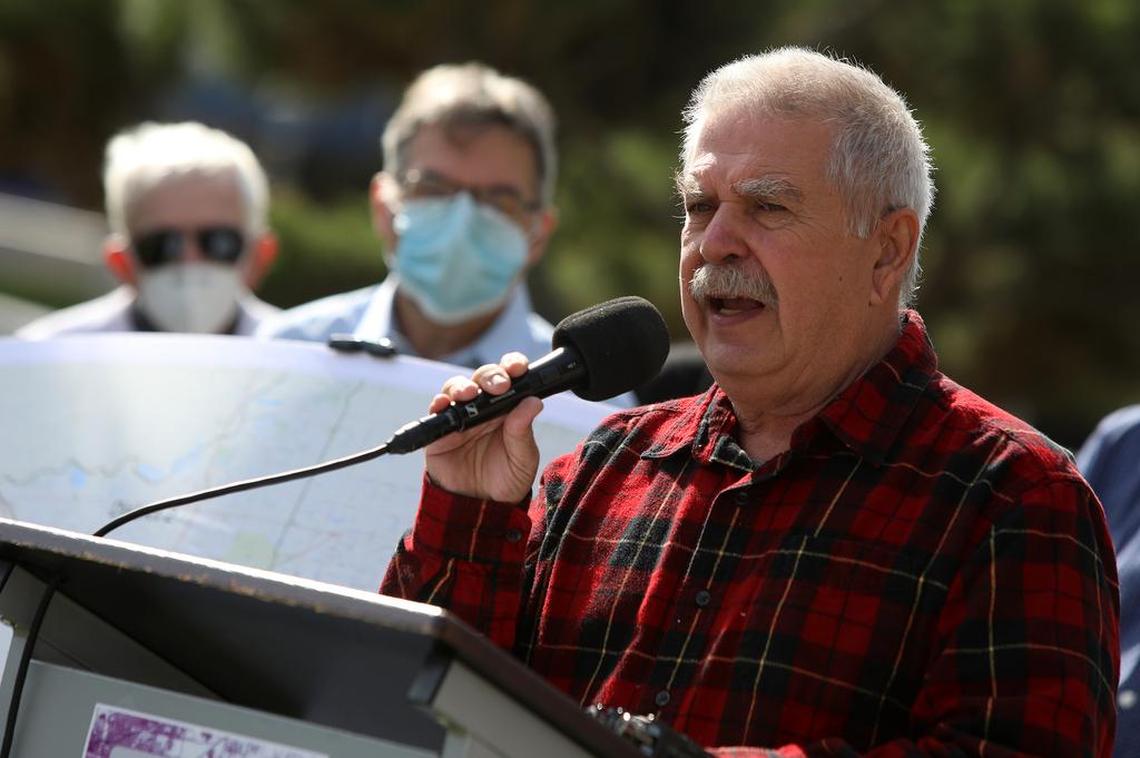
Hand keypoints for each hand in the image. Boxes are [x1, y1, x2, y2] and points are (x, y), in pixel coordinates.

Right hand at [423, 352, 542, 502]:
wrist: (483, 508)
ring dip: (462, 385)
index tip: (518, 368)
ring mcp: (461, 417)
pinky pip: (436, 412)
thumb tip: (533, 402)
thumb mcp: (523, 458)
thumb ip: (523, 431)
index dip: (512, 366)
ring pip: (457, 388)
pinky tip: (443, 404)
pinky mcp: (440, 432)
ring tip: (469, 393)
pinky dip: (438, 404)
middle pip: (483, 378)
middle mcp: (484, 408)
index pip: (510, 377)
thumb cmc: (506, 480)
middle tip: (499, 385)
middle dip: (490, 376)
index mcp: (508, 408)